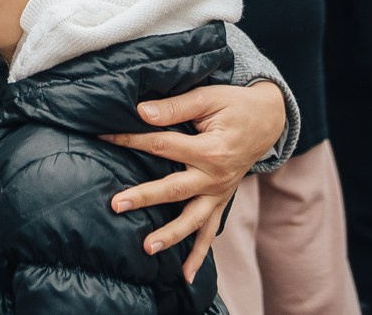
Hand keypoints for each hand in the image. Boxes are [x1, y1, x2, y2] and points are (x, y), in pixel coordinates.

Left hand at [100, 79, 287, 277]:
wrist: (267, 119)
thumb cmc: (234, 105)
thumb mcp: (208, 97)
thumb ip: (175, 108)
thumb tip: (142, 112)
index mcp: (211, 149)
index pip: (164, 145)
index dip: (132, 140)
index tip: (104, 138)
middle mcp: (216, 176)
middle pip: (175, 190)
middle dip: (145, 197)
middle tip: (116, 205)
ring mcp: (220, 193)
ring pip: (194, 220)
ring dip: (171, 235)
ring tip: (147, 248)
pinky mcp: (222, 201)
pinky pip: (211, 231)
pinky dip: (199, 254)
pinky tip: (185, 275)